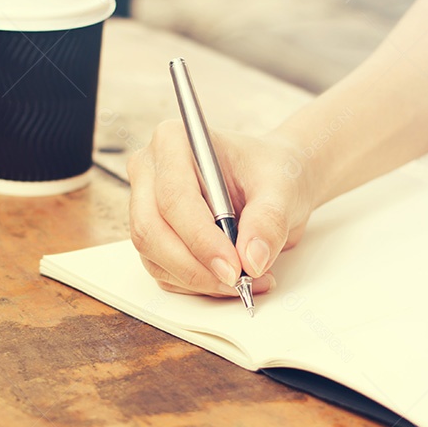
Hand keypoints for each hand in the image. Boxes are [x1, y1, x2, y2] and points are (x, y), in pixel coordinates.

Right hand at [127, 120, 317, 296]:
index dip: (201, 238)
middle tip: (238, 281)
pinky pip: (163, 271)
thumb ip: (268, 220)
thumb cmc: (271, 172)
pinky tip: (231, 281)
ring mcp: (145, 206)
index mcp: (173, 141)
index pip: (174, 196)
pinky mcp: (154, 237)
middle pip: (152, 230)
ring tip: (247, 281)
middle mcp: (150, 171)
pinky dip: (197, 285)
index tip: (234, 267)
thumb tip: (252, 259)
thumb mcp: (282, 188)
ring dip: (198, 280)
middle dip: (195, 265)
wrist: (272, 183)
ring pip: (154, 256)